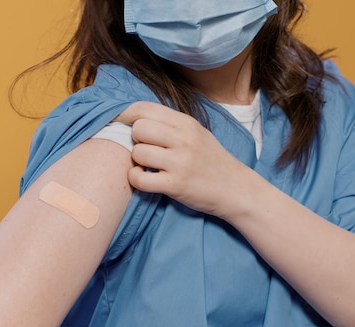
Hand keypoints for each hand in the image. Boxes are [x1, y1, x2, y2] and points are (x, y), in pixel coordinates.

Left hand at [114, 101, 249, 216]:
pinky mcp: (175, 185)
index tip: (119, 124)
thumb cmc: (211, 160)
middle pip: (138, 128)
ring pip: (137, 153)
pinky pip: (139, 178)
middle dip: (134, 140)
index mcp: (186, 123)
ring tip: (148, 166)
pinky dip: (136, 179)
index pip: (144, 108)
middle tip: (145, 149)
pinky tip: (146, 179)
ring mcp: (180, 162)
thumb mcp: (196, 133)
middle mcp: (184, 139)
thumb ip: (169, 124)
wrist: (235, 188)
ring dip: (136, 161)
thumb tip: (133, 117)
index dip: (125, 115)